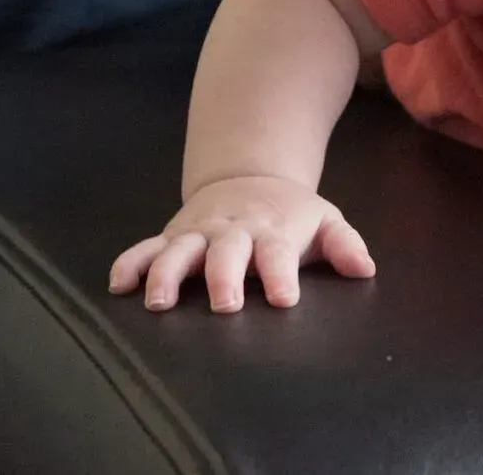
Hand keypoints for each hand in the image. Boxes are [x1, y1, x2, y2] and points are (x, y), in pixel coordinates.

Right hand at [109, 175, 375, 311]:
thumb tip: (365, 268)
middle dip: (223, 276)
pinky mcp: (172, 235)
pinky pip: (145, 248)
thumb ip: (344, 245)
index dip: (280, 275)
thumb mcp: (325, 221)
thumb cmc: (291, 215)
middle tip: (224, 304)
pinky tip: (118, 285)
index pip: (277, 254)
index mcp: (271, 231)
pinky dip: (130, 264)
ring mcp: (198, 233)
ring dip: (166, 273)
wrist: (250, 177)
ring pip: (178, 250)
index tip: (283, 299)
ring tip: (158, 303)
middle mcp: (231, 231)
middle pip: (225, 252)